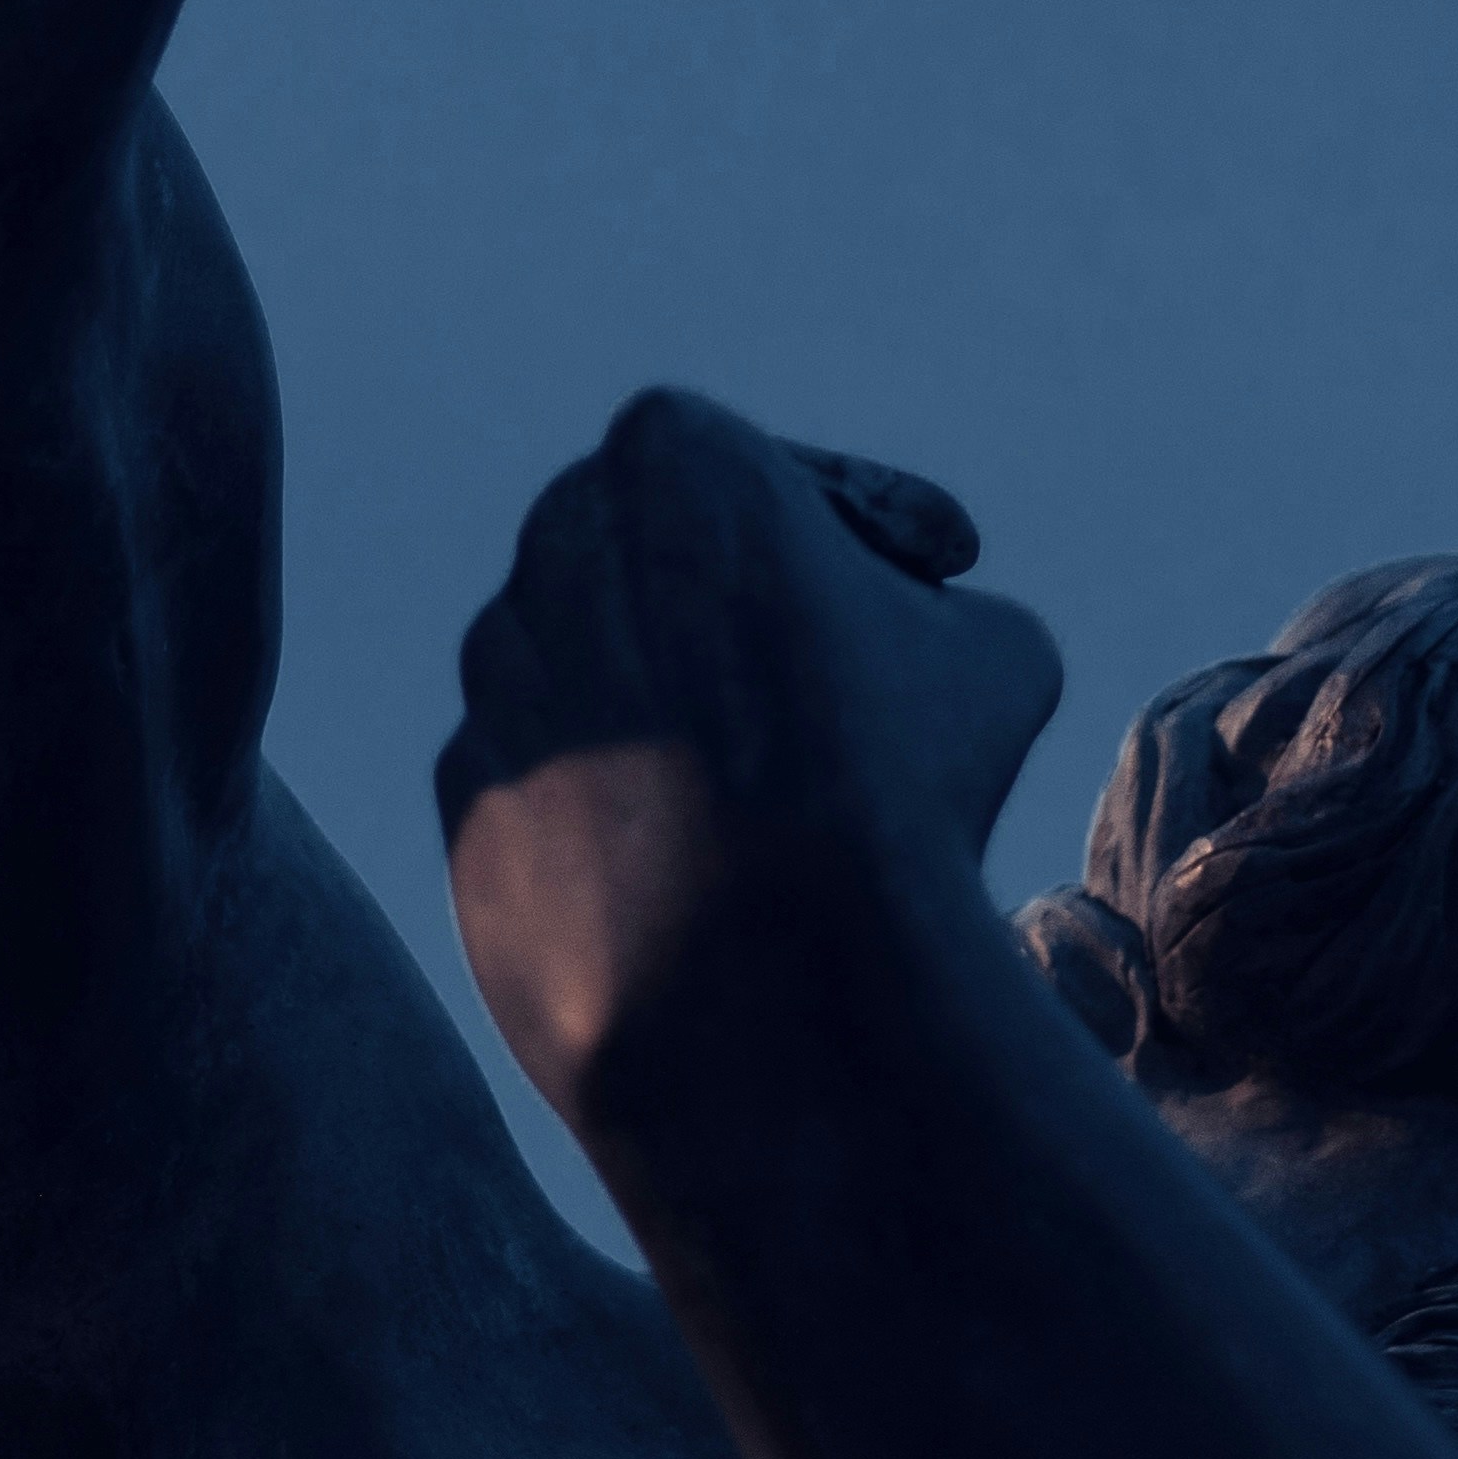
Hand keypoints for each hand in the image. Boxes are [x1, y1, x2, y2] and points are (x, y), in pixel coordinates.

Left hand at [440, 389, 1058, 1133]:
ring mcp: (495, 685)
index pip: (784, 476)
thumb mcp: (991, 649)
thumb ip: (933, 607)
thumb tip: (926, 641)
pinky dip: (622, 819)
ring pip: (604, 674)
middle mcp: (553, 550)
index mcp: (670, 458)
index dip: (883, 525)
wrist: (774, 1000)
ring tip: (786, 799)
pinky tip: (706, 878)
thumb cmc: (900, 789)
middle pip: (675, 563)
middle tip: (856, 679)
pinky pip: (557, 792)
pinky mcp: (466, 811)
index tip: (945, 573)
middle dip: (758, 612)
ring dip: (682, 715)